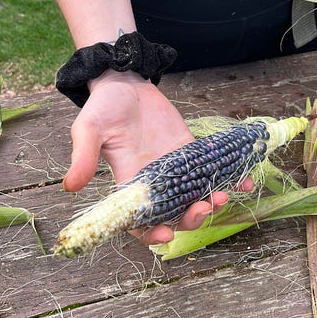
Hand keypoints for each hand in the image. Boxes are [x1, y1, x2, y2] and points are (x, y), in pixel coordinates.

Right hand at [62, 70, 228, 244]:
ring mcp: (176, 166)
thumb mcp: (88, 128)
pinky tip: (246, 180)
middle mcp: (155, 180)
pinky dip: (230, 177)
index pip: (140, 220)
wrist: (125, 81)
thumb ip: (82, 156)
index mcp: (129, 182)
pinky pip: (212, 169)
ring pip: (197, 194)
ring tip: (227, 194)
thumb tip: (70, 186)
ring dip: (213, 201)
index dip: (152, 234)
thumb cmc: (103, 106)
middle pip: (175, 212)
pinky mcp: (191, 149)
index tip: (167, 236)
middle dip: (191, 217)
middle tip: (205, 206)